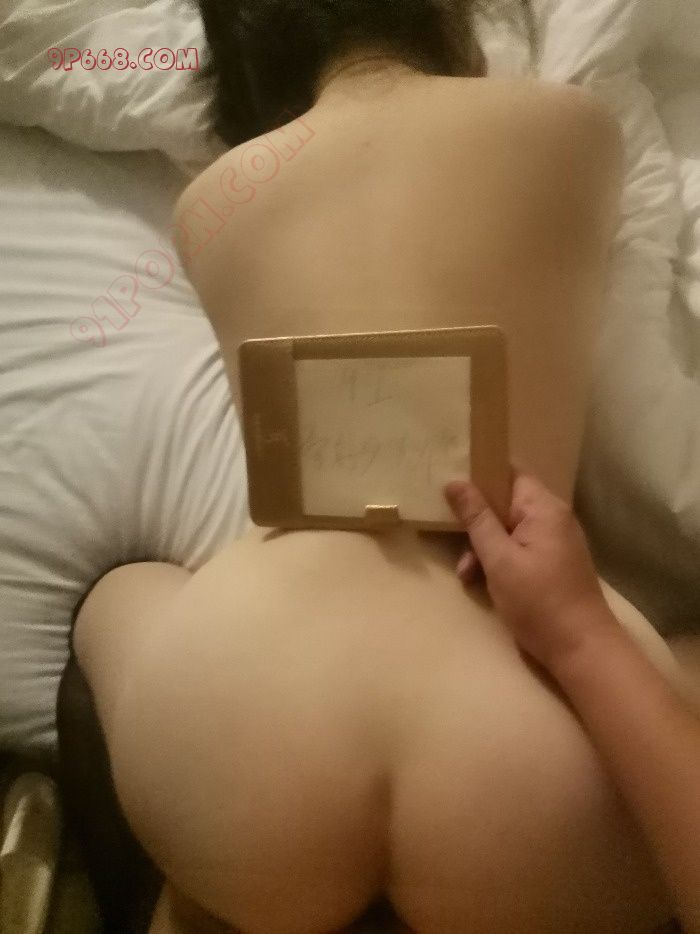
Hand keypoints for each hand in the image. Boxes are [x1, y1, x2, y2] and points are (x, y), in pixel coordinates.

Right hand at [445, 472, 613, 667]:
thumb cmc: (539, 602)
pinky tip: (482, 582)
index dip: (480, 474)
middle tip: (451, 537)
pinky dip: (499, 560)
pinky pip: (519, 548)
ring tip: (466, 574)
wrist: (581, 649)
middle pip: (506, 502)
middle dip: (477, 521)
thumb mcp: (499, 559)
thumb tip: (455, 482)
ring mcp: (554, 541)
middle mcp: (553, 517)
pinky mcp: (552, 563)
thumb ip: (477, 518)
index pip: (510, 472)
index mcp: (544, 508)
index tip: (451, 486)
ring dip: (483, 547)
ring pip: (508, 529)